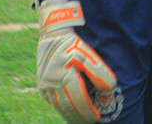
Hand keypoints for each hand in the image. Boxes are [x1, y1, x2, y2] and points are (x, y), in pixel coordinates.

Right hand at [35, 0, 116, 123]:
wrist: (52, 36)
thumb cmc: (73, 44)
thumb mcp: (88, 53)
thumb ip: (99, 71)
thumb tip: (109, 88)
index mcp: (63, 76)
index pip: (78, 100)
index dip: (87, 111)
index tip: (97, 118)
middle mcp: (51, 84)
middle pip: (67, 107)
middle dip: (79, 118)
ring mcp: (44, 86)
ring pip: (59, 107)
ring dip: (70, 116)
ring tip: (82, 122)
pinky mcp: (42, 86)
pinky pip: (53, 102)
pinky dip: (63, 110)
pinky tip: (71, 113)